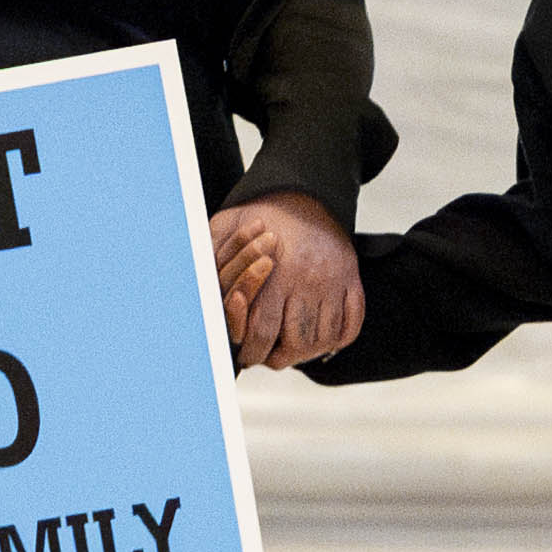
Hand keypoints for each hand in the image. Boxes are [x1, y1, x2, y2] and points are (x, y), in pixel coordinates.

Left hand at [212, 192, 361, 373]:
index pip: (262, 331)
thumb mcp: (226, 230)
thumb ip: (211, 259)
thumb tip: (200, 288)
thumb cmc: (263, 216)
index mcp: (275, 273)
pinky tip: (322, 340)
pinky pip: (351, 325)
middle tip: (270, 357)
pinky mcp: (351, 281)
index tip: (249, 355)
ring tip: (293, 351)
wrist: (306, 194)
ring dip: (308, 353)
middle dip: (279, 357)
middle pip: (295, 343)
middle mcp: (307, 281)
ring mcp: (332, 283)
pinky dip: (337, 340)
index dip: (253, 351)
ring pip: (323, 339)